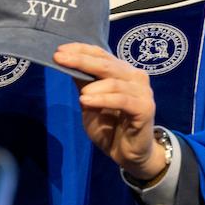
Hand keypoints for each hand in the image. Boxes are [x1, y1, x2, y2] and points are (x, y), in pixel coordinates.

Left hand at [52, 42, 165, 181]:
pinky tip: (87, 101)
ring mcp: (142, 91)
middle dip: (81, 60)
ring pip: (114, 82)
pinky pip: (122, 100)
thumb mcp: (90, 102)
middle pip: (106, 64)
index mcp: (122, 71)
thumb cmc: (110, 127)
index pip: (101, 54)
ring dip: (93, 87)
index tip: (59, 50)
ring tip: (81, 97)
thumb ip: (84, 83)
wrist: (127, 154)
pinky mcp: (145, 108)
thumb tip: (66, 61)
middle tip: (59, 59)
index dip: (80, 50)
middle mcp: (135, 76)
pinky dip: (103, 99)